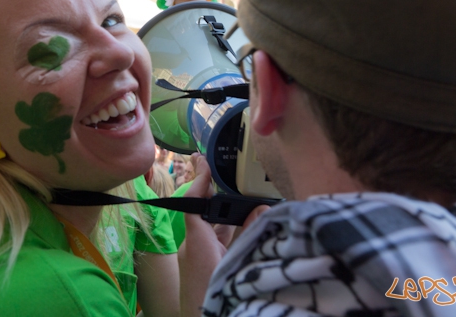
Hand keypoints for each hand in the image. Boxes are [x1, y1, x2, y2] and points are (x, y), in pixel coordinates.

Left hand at [178, 154, 267, 316]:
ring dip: (228, 211)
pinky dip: (233, 230)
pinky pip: (221, 242)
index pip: (194, 203)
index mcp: (197, 243)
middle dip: (217, 192)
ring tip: (241, 190)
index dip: (199, 181)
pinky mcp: (212, 268)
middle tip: (222, 168)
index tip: (204, 162)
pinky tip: (247, 221)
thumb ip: (248, 234)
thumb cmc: (211, 293)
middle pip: (208, 212)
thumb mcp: (233, 262)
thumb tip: (261, 208)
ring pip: (216, 228)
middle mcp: (197, 247)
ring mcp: (203, 259)